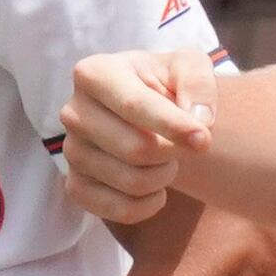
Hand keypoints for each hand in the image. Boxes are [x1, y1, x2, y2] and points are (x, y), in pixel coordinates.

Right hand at [61, 47, 218, 222]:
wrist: (143, 111)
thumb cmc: (164, 84)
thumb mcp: (187, 65)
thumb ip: (197, 81)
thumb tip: (199, 119)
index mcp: (95, 74)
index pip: (134, 106)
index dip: (173, 126)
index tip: (204, 140)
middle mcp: (74, 112)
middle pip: (134, 149)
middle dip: (172, 152)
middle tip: (181, 144)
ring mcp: (71, 152)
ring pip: (131, 182)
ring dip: (164, 176)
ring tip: (167, 159)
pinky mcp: (75, 185)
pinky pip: (118, 210)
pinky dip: (148, 205)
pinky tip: (156, 187)